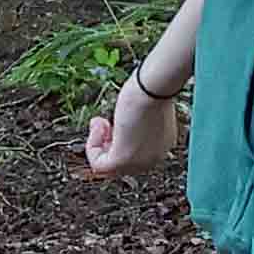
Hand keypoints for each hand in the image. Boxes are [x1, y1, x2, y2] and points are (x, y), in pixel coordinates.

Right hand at [81, 63, 162, 178]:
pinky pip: (99, 165)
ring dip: (97, 143)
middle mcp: (152, 158)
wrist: (153, 87)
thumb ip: (134, 123)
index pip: (132, 154)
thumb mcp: (142, 110)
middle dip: (105, 141)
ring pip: (107, 166)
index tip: (110, 122)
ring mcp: (139, 162)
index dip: (116, 138)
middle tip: (101, 121)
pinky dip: (92, 146)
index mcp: (161, 146)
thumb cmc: (152, 90)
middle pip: (120, 162)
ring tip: (98, 122)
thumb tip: (120, 128)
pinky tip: (98, 126)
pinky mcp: (123, 161)